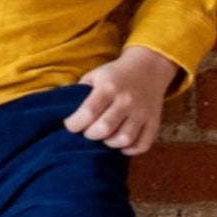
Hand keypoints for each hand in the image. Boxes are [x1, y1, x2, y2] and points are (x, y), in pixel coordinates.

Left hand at [62, 45, 178, 155]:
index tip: (70, 125)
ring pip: (125, 139)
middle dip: (90, 135)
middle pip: (105, 128)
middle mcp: (126, 100)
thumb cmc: (115, 75)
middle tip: (88, 131)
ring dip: (110, 143)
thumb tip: (62, 113)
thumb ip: (80, 93)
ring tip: (105, 137)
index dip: (74, 124)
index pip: (88, 112)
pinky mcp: (153, 122)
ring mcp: (142, 112)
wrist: (148, 67)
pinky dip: (130, 150)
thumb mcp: (95, 76)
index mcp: (108, 87)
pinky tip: (121, 143)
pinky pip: (143, 144)